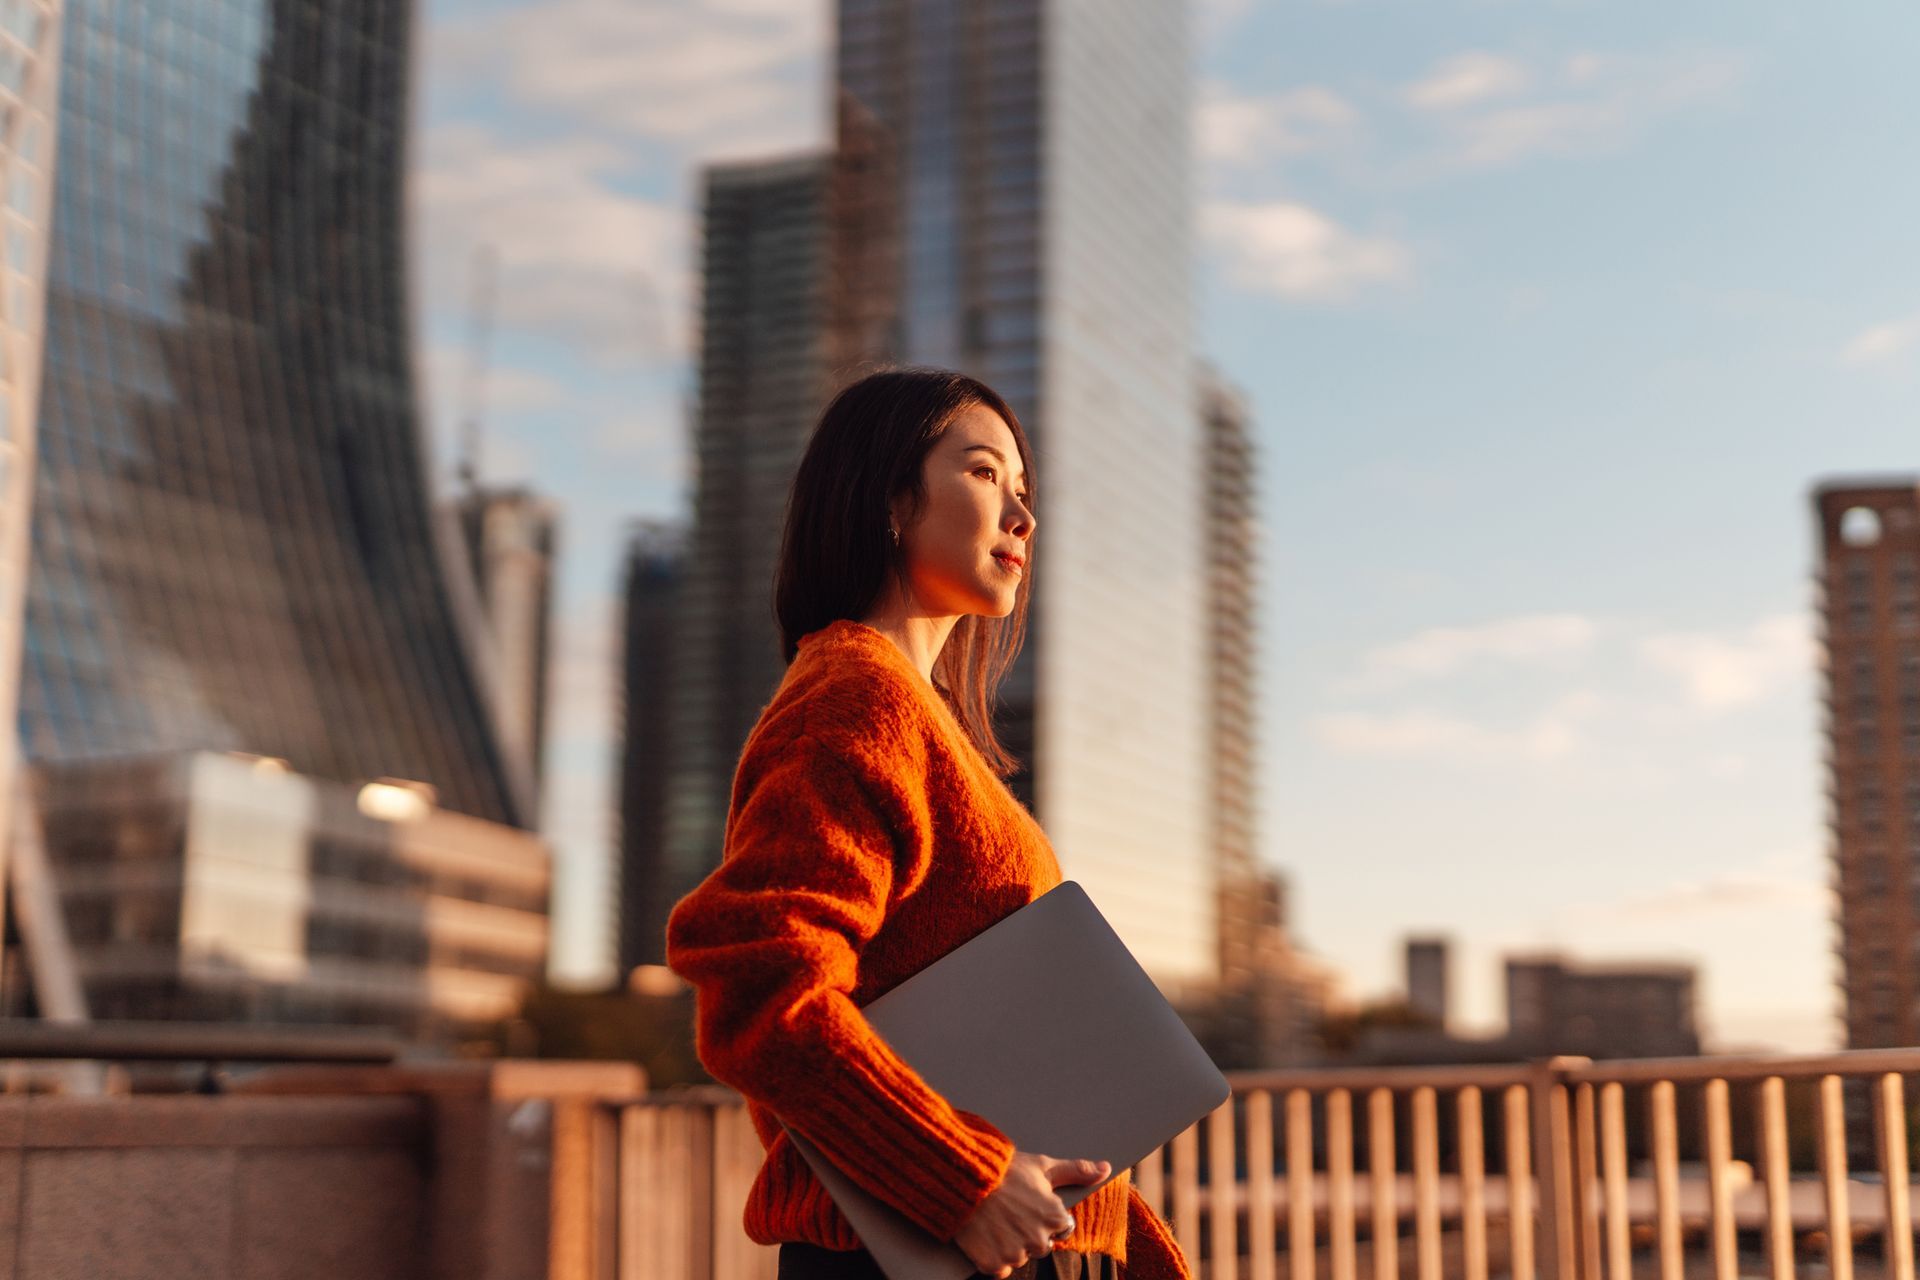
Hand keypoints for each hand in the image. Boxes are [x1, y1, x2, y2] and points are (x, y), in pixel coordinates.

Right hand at [954, 1150, 1110, 1277]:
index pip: (1061, 1227)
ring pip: (1020, 1256)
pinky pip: (1000, 1268)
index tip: (1029, 1203)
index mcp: (1055, 1217)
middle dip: (1029, 1231)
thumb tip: (1106, 1169)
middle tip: (1011, 1211)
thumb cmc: (1004, 1170)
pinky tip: (986, 1235)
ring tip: (996, 1220)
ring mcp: (1015, 1254)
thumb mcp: (1043, 1166)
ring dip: (1010, 1244)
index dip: (1045, 1215)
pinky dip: (993, 1256)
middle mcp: (1038, 1240)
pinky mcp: (994, 1264)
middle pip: (1041, 1245)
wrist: (962, 1178)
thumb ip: (1077, 1171)